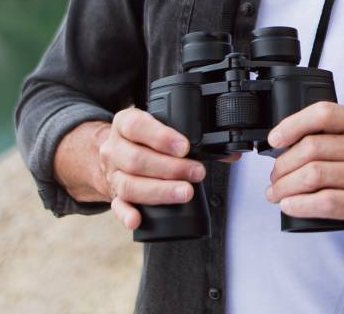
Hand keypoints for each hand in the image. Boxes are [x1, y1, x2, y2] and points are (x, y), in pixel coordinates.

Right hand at [55, 109, 208, 229]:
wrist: (114, 152)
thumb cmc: (144, 139)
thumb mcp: (161, 130)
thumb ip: (192, 139)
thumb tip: (232, 154)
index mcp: (125, 123)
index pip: (137, 126)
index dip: (161, 137)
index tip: (184, 147)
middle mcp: (114, 148)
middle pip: (136, 159)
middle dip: (170, 168)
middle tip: (196, 173)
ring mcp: (111, 173)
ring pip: (129, 184)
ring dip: (159, 191)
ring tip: (185, 193)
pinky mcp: (113, 194)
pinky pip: (116, 205)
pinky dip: (126, 214)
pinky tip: (137, 220)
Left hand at [264, 102, 343, 245]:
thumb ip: (328, 138)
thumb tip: (282, 145)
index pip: (323, 113)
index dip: (292, 124)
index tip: (275, 140)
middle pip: (312, 147)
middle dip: (283, 165)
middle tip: (275, 177)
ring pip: (313, 175)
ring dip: (285, 186)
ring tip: (277, 193)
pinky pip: (324, 201)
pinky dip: (299, 204)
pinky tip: (289, 205)